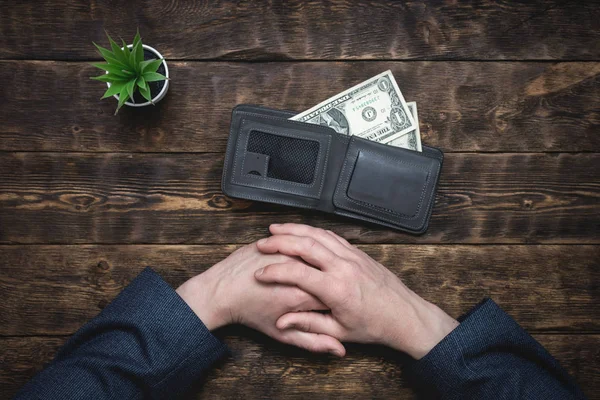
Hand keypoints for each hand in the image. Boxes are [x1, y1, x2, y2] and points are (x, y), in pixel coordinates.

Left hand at [176, 242, 345, 355]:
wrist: (220, 292)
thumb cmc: (250, 313)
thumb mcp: (282, 335)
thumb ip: (314, 341)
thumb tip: (339, 350)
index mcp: (300, 295)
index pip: (333, 292)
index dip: (334, 297)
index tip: (330, 301)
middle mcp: (294, 270)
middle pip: (324, 268)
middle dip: (325, 275)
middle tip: (317, 283)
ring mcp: (282, 253)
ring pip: (309, 252)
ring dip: (312, 259)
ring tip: (308, 268)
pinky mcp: (273, 243)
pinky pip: (292, 242)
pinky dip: (296, 249)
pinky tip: (293, 257)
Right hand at [254, 224, 458, 358]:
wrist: (404, 315)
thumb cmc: (372, 326)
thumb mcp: (339, 331)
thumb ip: (309, 326)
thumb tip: (284, 322)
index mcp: (336, 289)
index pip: (297, 273)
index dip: (274, 272)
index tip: (260, 274)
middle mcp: (343, 267)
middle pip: (305, 244)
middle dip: (280, 241)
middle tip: (262, 243)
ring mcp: (352, 256)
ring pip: (318, 234)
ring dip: (295, 230)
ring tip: (275, 230)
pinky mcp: (357, 252)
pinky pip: (331, 236)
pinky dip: (313, 231)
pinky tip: (302, 232)